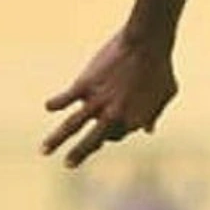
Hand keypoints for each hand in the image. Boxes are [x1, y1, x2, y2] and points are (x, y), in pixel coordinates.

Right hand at [42, 32, 178, 168]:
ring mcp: (97, 101)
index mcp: (133, 122)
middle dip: (79, 154)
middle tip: (68, 165)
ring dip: (57, 140)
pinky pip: (66, 99)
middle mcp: (113, 116)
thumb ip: (155, 114)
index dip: (112, 130)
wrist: (146, 43)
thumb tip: (148, 131)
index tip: (108, 120)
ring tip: (44, 151)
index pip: (116, 135)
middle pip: (92, 141)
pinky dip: (56, 103)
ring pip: (73, 126)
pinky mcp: (84, 84)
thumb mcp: (166, 94)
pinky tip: (48, 107)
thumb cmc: (161, 67)